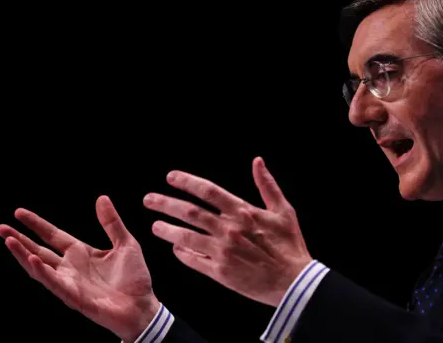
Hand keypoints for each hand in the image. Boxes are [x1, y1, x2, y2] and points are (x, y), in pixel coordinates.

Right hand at [0, 196, 160, 341]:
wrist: (143, 306)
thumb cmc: (134, 278)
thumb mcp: (126, 243)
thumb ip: (112, 223)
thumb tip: (102, 198)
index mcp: (81, 253)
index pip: (53, 236)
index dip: (37, 224)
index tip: (19, 212)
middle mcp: (71, 267)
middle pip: (39, 250)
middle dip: (20, 239)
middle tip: (1, 228)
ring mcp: (70, 283)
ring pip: (40, 267)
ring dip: (23, 254)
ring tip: (9, 240)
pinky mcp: (74, 297)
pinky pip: (54, 284)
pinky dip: (42, 272)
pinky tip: (32, 259)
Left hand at [144, 157, 312, 306]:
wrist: (293, 281)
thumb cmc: (289, 245)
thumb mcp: (283, 210)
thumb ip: (267, 185)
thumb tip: (257, 161)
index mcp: (243, 212)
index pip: (208, 191)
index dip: (187, 182)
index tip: (170, 177)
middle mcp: (229, 230)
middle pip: (190, 212)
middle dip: (166, 204)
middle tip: (149, 199)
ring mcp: (223, 252)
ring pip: (186, 237)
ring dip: (167, 229)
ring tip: (154, 226)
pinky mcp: (220, 273)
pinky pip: (193, 260)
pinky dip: (182, 253)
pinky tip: (175, 247)